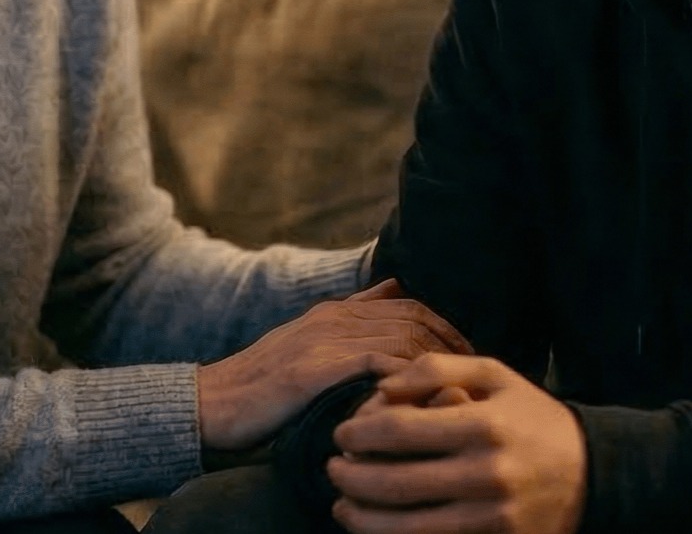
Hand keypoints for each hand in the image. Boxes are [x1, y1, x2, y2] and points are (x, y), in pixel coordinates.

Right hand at [196, 279, 470, 452]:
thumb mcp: (308, 341)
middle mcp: (335, 317)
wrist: (213, 403)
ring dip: (438, 364)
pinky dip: (408, 380)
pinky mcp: (317, 367)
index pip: (410, 306)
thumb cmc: (262, 385)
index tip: (469, 354)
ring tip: (461, 389)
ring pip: (403, 340)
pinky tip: (426, 400)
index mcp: (336, 310)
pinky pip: (379, 365)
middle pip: (414, 318)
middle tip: (478, 373)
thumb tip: (395, 288)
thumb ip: (350, 317)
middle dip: (452, 344)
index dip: (445, 327)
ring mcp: (326, 339)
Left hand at [326, 354, 586, 533]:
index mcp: (483, 424)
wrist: (591, 472)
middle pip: (395, 483)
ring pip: (405, 527)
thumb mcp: (495, 375)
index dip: (358, 434)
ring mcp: (491, 517)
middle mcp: (487, 473)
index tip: (342, 434)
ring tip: (342, 506)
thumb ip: (436, 368)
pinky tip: (373, 530)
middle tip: (333, 469)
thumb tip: (383, 386)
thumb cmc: (531, 416)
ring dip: (361, 519)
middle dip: (350, 478)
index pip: (399, 430)